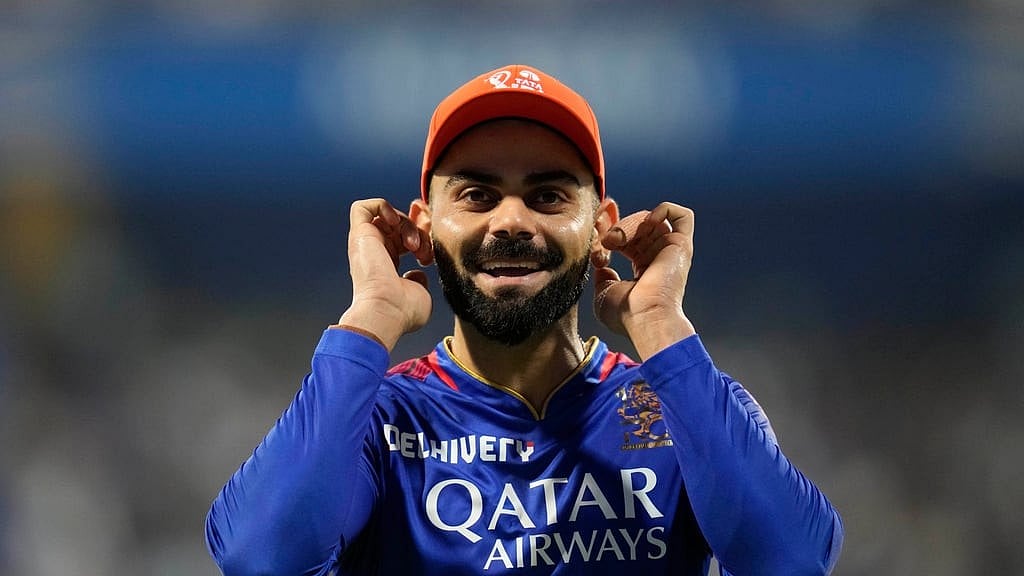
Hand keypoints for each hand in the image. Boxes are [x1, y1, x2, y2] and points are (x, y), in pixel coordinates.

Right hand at [336, 198, 433, 350]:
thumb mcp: (419, 294)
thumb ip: (418, 281)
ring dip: (406, 224)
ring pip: (388, 216)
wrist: (385, 312)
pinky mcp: (359, 234)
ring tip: (413, 246)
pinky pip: (365, 207)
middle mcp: (374, 253)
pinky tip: (396, 224)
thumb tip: (416, 274)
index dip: (420, 236)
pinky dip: (384, 207)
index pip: (403, 239)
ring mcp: (365, 243)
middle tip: (423, 251)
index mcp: (386, 266)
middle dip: (419, 232)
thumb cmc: (402, 312)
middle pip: (399, 225)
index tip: (428, 253)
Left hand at [592, 202, 696, 359]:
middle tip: (600, 238)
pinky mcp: (681, 245)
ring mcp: (670, 250)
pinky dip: (662, 210)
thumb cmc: (626, 314)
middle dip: (613, 224)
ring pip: (648, 219)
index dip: (609, 226)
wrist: (646, 318)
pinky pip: (681, 216)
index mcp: (643, 267)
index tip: (594, 226)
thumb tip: (602, 264)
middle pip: (635, 225)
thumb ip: (602, 275)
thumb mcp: (603, 292)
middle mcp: (658, 257)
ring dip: (626, 224)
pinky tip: (646, 224)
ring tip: (613, 241)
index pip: (626, 237)